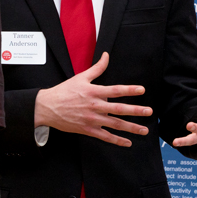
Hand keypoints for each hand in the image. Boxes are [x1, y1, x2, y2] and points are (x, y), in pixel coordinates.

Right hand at [35, 52, 151, 146]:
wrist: (47, 107)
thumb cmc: (64, 91)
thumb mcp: (81, 77)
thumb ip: (97, 68)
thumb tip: (107, 55)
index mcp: (93, 92)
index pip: (115, 90)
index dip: (129, 90)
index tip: (142, 90)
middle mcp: (94, 106)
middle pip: (118, 109)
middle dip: (135, 111)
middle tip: (149, 112)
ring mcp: (91, 119)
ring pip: (114, 124)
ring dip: (131, 128)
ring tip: (144, 130)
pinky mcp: (87, 130)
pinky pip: (105, 137)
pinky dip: (117, 140)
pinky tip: (128, 142)